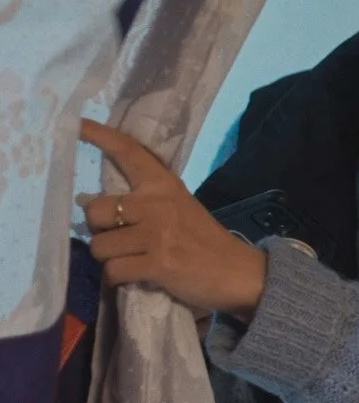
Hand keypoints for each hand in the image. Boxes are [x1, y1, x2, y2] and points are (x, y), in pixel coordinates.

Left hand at [78, 119, 267, 321]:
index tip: (77, 124)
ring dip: (110, 259)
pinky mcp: (158, 263)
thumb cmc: (204, 240)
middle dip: (99, 229)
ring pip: (100, 246)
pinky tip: (139, 276)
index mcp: (164, 185)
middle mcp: (158, 204)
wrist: (237, 271)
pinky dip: (119, 278)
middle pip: (96, 210)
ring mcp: (158, 234)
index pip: (129, 153)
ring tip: (133, 261)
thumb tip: (92, 206)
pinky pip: (114, 270)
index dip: (100, 137)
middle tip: (118, 239)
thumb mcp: (178, 208)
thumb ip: (143, 203)